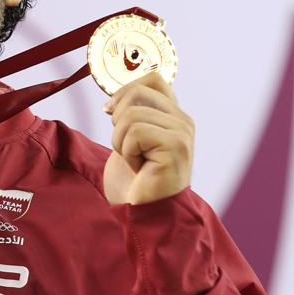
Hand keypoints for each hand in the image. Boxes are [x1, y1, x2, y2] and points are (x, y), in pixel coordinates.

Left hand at [102, 73, 193, 205]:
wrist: (143, 214)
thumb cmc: (135, 183)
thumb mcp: (130, 141)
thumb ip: (132, 116)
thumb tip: (112, 99)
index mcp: (174, 117)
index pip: (153, 79)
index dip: (125, 91)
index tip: (110, 112)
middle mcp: (183, 121)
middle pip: (138, 93)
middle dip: (118, 121)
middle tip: (127, 148)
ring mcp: (182, 133)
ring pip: (132, 114)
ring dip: (121, 141)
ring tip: (134, 161)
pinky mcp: (175, 146)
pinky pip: (135, 131)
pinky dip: (126, 151)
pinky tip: (139, 168)